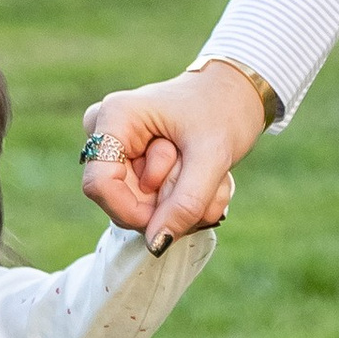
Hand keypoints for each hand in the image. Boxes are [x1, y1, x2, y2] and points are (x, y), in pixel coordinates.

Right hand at [80, 64, 264, 250]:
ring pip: (141, 207)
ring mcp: (119, 150)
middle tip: (208, 178)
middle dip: (170, 202)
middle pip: (122, 200)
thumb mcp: (213, 156)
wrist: (238, 93)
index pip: (100, 185)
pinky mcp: (132, 164)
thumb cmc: (225, 110)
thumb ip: (186, 202)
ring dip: (185, 203)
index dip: (132, 211)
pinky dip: (184, 200)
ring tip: (212, 175)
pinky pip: (151, 203)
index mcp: (116, 117)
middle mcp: (108, 133)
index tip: (171, 217)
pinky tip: (204, 177)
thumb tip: (156, 244)